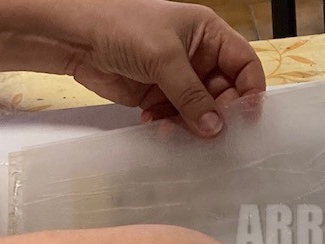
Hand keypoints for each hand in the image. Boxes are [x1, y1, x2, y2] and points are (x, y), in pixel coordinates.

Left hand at [69, 0, 265, 136]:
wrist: (74, 38)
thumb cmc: (123, 28)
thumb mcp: (164, 58)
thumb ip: (193, 96)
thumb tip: (216, 129)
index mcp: (210, 35)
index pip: (245, 65)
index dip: (250, 92)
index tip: (246, 120)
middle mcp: (200, 58)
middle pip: (226, 94)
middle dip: (218, 114)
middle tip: (208, 133)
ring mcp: (180, 79)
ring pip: (202, 111)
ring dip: (192, 125)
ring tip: (173, 130)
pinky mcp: (160, 97)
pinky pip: (179, 119)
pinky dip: (172, 126)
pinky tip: (155, 123)